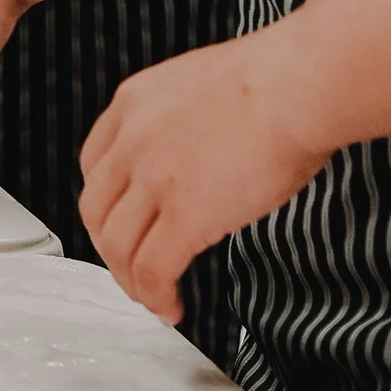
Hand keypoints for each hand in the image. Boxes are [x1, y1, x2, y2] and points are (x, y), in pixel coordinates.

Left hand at [78, 28, 337, 322]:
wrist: (296, 86)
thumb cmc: (278, 82)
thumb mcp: (203, 86)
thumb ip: (184, 120)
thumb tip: (199, 153)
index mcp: (134, 102)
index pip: (95, 165)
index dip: (105, 204)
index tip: (120, 223)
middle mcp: (132, 140)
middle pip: (96, 210)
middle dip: (111, 248)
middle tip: (131, 269)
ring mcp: (154, 179)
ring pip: (117, 246)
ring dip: (131, 281)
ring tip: (152, 298)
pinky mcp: (183, 216)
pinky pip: (152, 270)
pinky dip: (155, 297)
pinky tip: (171, 307)